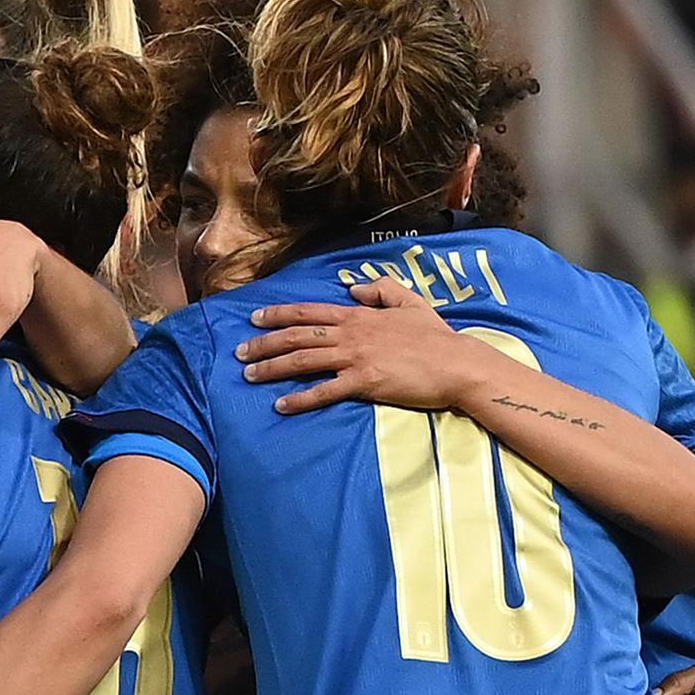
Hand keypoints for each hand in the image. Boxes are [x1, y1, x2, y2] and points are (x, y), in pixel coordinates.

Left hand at [237, 277, 486, 414]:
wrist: (455, 364)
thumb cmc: (435, 336)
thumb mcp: (409, 301)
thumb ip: (380, 290)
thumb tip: (354, 290)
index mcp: (359, 315)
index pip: (309, 312)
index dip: (279, 314)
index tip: (255, 318)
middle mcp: (351, 334)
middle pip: (297, 336)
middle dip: (264, 343)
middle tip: (240, 353)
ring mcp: (356, 358)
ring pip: (304, 360)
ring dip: (273, 368)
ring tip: (249, 376)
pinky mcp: (364, 383)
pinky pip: (324, 391)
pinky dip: (300, 398)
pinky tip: (281, 404)